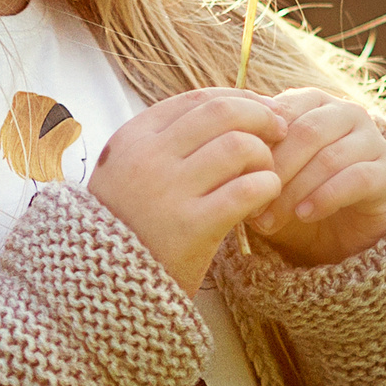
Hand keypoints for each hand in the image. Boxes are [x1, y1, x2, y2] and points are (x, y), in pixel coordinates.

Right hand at [88, 88, 286, 295]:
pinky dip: (266, 187)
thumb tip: (231, 110)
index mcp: (133, 137)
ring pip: (239, 146)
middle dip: (261, 117)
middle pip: (222, 113)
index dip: (240, 98)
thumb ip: (168, 142)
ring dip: (264, 157)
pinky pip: (246, 189)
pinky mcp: (191, 227)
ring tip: (266, 175)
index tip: (264, 110)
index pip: (198, 99)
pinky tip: (265, 198)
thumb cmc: (128, 226)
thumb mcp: (128, 171)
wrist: (104, 287)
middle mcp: (148, 157)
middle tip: (280, 133)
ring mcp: (168, 191)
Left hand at [244, 90, 385, 267]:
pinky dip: (326, 197)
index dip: (257, 143)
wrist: (342, 230)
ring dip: (295, 191)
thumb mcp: (271, 172)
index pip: (282, 111)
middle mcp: (346, 113)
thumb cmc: (297, 192)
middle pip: (307, 133)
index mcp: (313, 101)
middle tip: (250, 206)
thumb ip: (253, 155)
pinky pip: (357, 178)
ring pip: (329, 157)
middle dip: (275, 171)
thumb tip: (222, 154)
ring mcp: (371, 141)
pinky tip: (305, 215)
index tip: (234, 175)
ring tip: (270, 220)